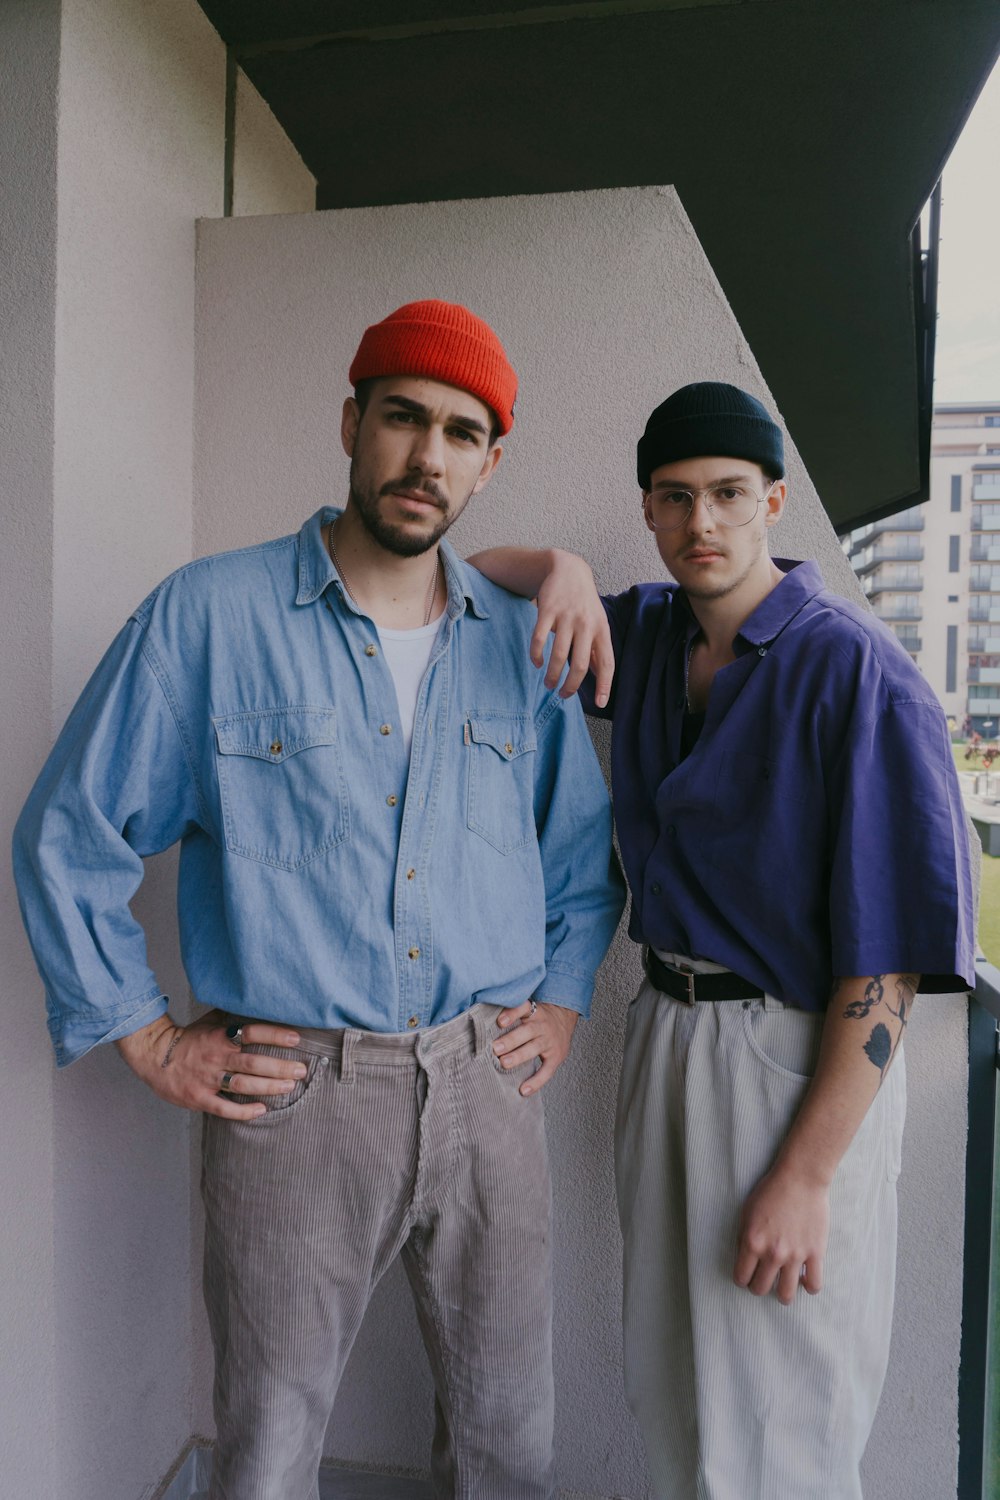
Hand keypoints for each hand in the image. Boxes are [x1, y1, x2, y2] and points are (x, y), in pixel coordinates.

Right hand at [115, 1009, 305, 1119]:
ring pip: (242, 1085)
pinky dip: (243, 1111)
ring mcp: (208, 1079)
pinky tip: (261, 1110)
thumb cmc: (189, 1038)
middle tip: (301, 1070)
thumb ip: (234, 1015)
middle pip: (253, 1062)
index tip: (296, 1038)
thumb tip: (258, 1000)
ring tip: (289, 1086)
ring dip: (268, 1086)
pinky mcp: (199, 1098)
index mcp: (220, 1037)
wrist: (154, 1056)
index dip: (275, 1035)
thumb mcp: (210, 1020)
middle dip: (280, 1067)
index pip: (252, 1032)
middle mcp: (216, 1057)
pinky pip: (224, 1108)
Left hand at [492, 1000, 578, 1094]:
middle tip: (495, 1048)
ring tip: (504, 1063)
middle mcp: (542, 1025)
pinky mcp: (556, 1057)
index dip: (513, 1014)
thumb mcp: (528, 1010)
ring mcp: (550, 1041)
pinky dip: (536, 1081)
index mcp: (534, 1012)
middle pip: (528, 1031)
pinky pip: (547, 1071)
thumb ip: (511, 1015)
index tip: (500, 1022)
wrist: (564, 1018)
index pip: (524, 1008)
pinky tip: (524, 1090)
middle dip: (511, 1040)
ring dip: (519, 1056)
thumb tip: (482, 1021)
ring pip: (535, 1048)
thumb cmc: (537, 1017)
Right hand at [529, 551, 613, 706]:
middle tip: (563, 695)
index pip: (606, 663)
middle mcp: (586, 624)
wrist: (568, 569)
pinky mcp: (547, 610)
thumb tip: (597, 676)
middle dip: (570, 686)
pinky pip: (539, 638)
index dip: (604, 684)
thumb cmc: (585, 603)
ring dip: (552, 675)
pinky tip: (537, 662)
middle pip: (579, 665)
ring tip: (549, 684)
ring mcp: (566, 617)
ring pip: (558, 655)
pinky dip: (537, 655)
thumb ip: (597, 649)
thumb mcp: (598, 623)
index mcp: (602, 630)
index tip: (600, 703)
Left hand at [733, 1162, 829, 1304]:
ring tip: (783, 1287)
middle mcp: (772, 1254)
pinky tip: (805, 1279)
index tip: (746, 1276)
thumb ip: (744, 1237)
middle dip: (759, 1287)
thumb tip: (744, 1259)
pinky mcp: (815, 1254)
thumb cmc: (771, 1191)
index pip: (741, 1278)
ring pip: (786, 1295)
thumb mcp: (747, 1212)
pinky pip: (814, 1285)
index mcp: (752, 1242)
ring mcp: (795, 1256)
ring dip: (782, 1295)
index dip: (742, 1279)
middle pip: (761, 1289)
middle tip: (763, 1279)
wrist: (801, 1178)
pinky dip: (809, 1287)